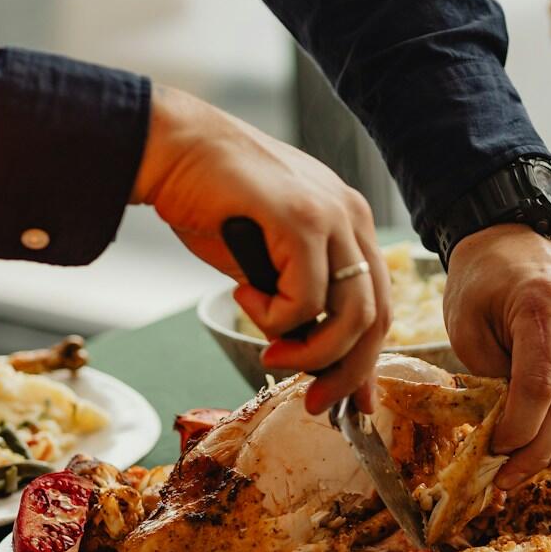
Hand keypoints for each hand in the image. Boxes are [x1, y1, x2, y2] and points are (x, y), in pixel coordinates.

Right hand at [136, 85, 390, 414]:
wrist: (172, 149)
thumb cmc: (210, 201)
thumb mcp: (265, 261)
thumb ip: (294, 299)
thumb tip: (306, 354)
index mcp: (349, 224)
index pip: (379, 304)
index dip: (367, 359)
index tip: (352, 400)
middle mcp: (352, 217)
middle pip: (376, 316)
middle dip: (346, 372)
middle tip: (314, 402)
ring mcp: (331, 215)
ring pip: (351, 314)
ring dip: (310, 352)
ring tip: (271, 354)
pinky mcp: (301, 218)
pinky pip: (305, 298)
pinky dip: (273, 316)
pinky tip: (243, 295)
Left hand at [443, 225, 550, 489]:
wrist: (510, 237)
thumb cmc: (479, 281)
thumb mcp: (465, 326)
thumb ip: (488, 377)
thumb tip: (505, 434)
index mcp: (544, 300)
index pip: (539, 384)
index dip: (518, 428)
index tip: (494, 452)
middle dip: (537, 449)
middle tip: (507, 480)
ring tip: (519, 471)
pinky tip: (539, 441)